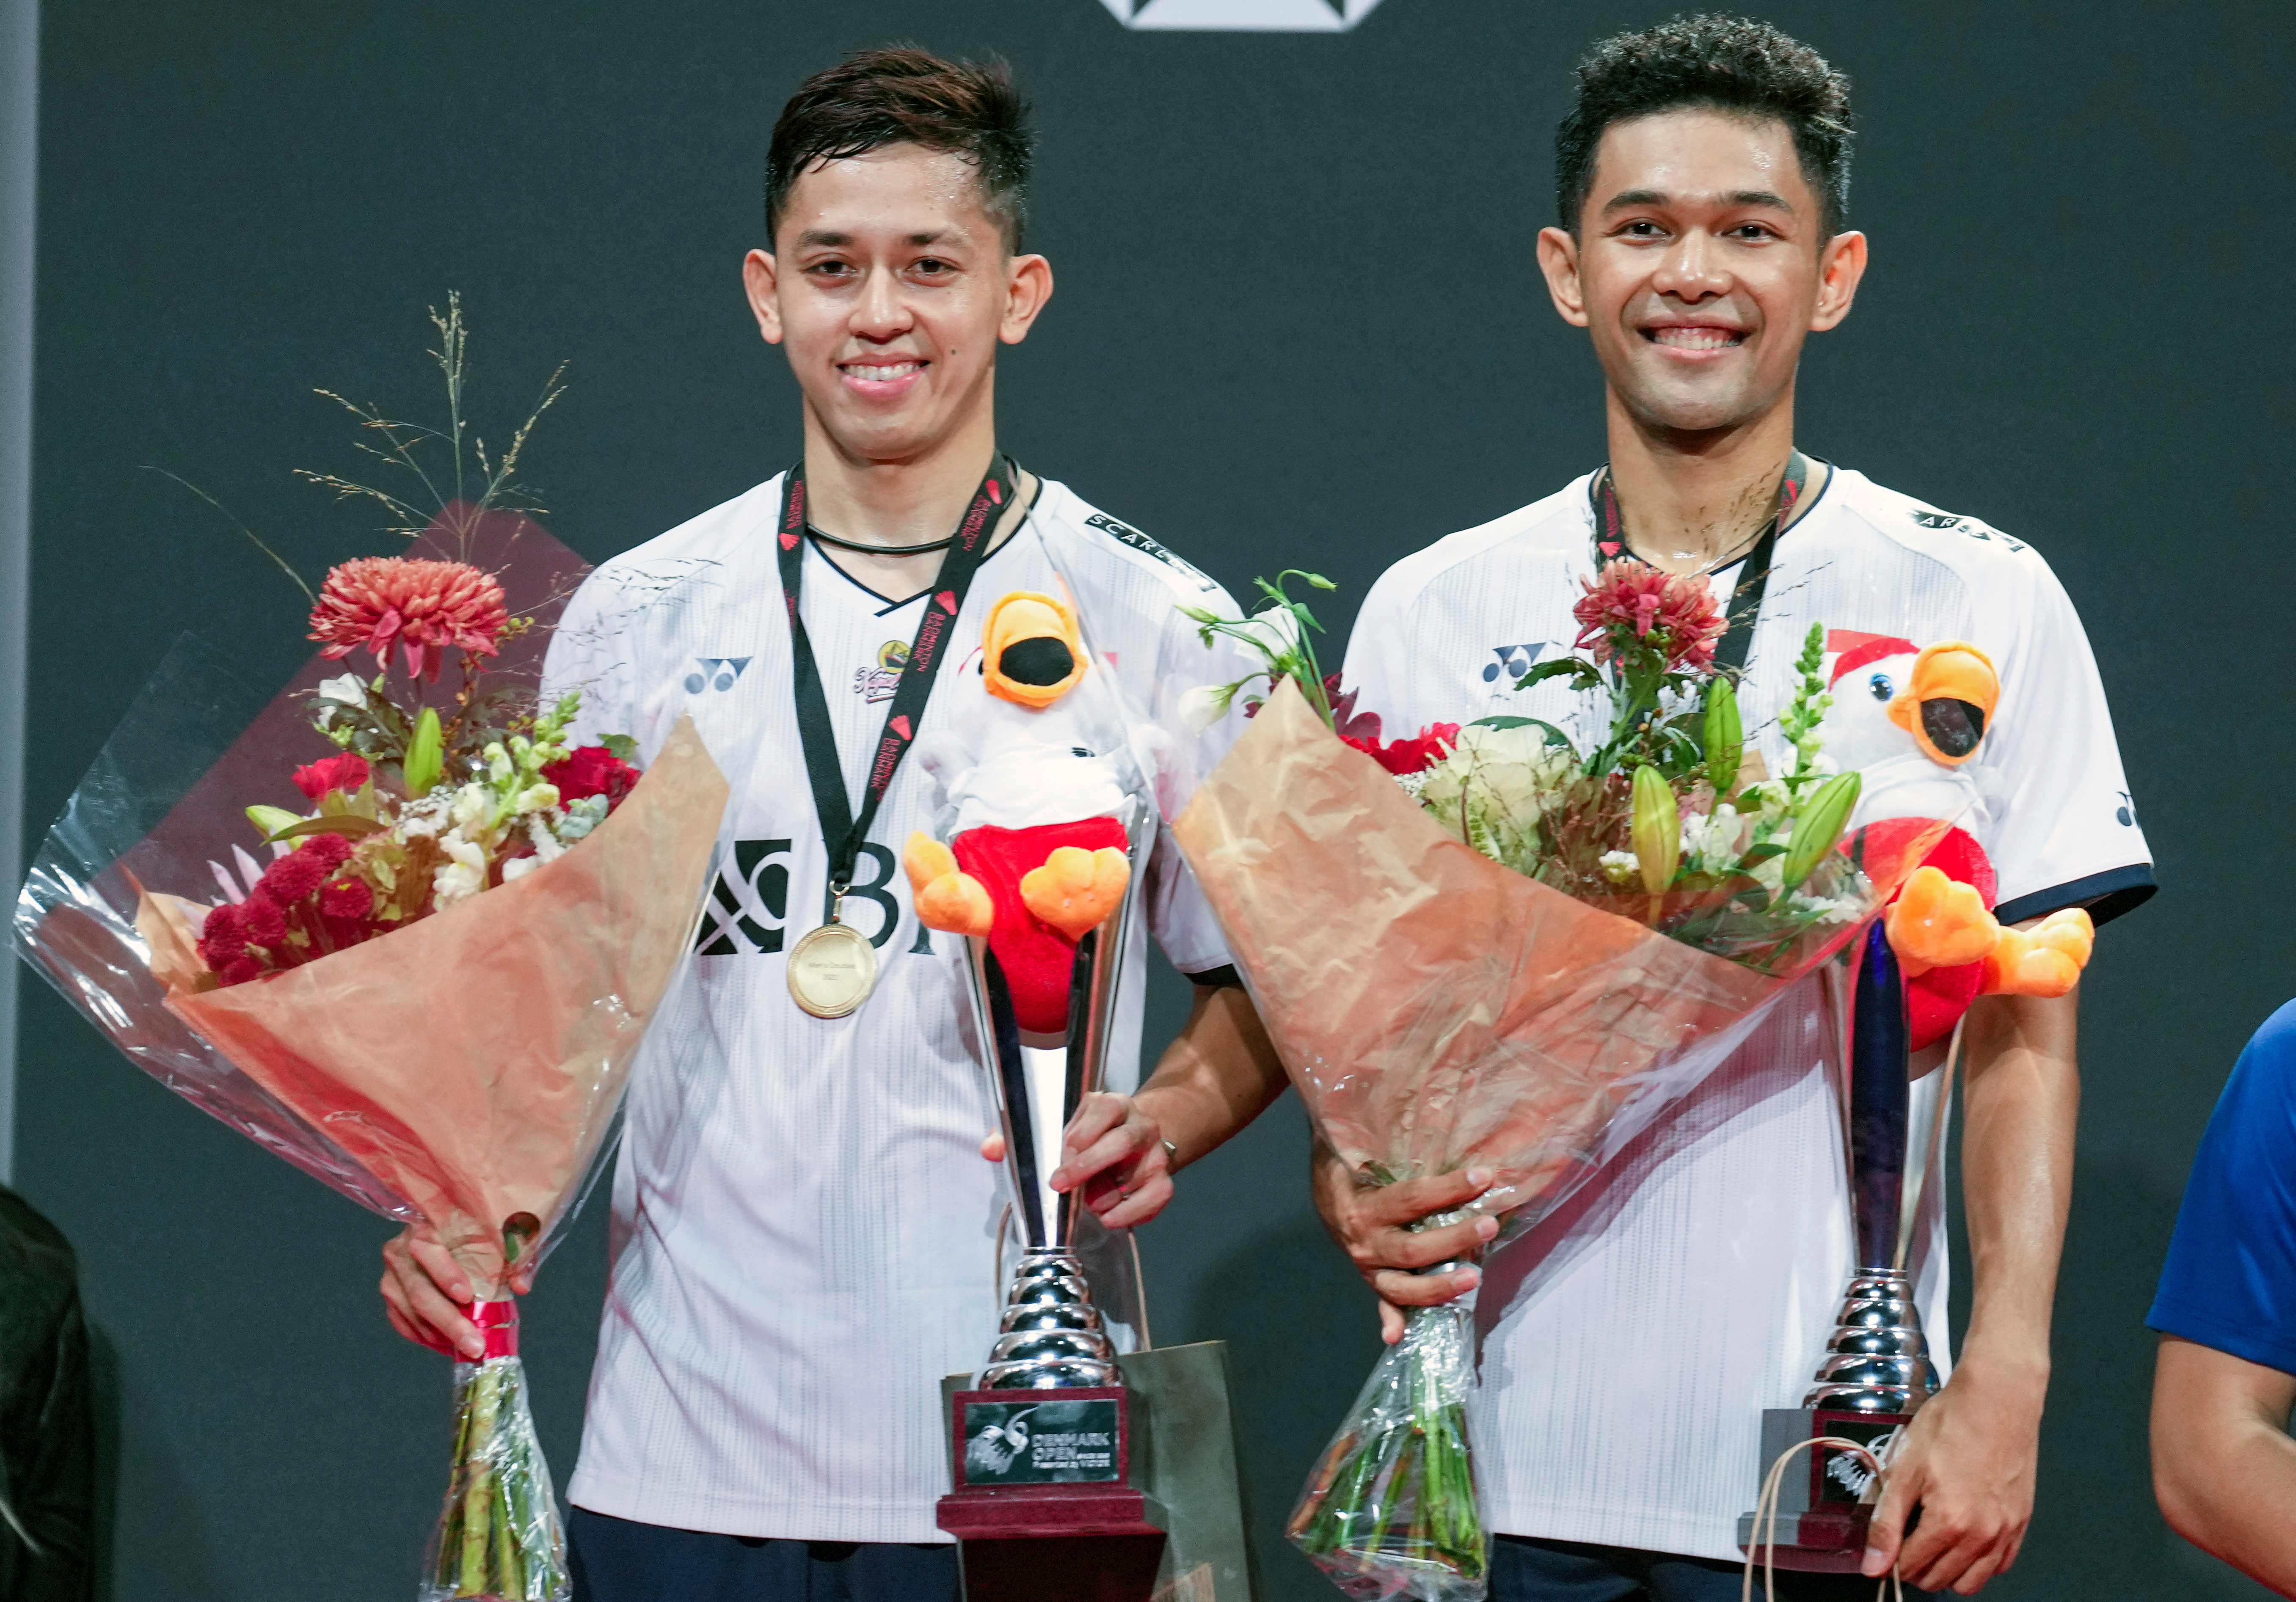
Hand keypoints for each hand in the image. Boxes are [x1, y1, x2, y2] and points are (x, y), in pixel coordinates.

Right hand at [379, 1225, 528, 1360]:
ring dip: (441, 1336)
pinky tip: (450, 1344)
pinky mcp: (391, 1297)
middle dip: (450, 1323)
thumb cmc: (472, 1231)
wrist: (442, 1232)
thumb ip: (513, 1252)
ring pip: (412, 1315)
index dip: (447, 1275)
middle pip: (421, 1293)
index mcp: (425, 1227)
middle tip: (475, 1345)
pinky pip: (404, 1324)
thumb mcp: (495, 1231)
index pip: (430, 1253)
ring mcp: (391, 1277)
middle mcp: (400, 1252)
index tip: (467, 1297)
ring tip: (469, 1348)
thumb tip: (521, 1285)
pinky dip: (428, 1337)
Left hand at [977, 1093, 1175, 1228]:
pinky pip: (1158, 1195)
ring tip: (1089, 1205)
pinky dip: (1134, 1212)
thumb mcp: (1054, 1129)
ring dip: (1110, 1195)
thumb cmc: (1086, 1137)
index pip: (1103, 1108)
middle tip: (1060, 1184)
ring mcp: (1154, 1152)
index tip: (1063, 1151)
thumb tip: (989, 1150)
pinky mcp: (1163, 1177)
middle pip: (1122, 1141)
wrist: (1133, 1141)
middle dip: (1089, 1165)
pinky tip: (1111, 1219)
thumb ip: (1017, 1138)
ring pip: (1141, 1172)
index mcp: (1110, 1104)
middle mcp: (1138, 1124)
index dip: (1082, 1131)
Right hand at [1311, 1153, 1496, 1344]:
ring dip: (1438, 1287)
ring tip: (1473, 1278)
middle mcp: (1364, 1242)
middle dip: (1453, 1239)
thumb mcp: (1361, 1148)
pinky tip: (1396, 1336)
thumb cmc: (1352, 1162)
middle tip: (1489, 1225)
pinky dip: (1391, 1320)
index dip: (1448, 1188)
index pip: (1411, 1199)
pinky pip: (1383, 1303)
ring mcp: (1368, 1266)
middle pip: (1412, 1250)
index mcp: (1362, 1208)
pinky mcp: (1373, 1279)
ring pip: (1403, 1287)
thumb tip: (1421, 1111)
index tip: (1483, 1176)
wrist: (1325, 1188)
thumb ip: (1387, 1141)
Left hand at [1862, 1353, 2043, 1592]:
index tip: (1885, 1548)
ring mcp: (2005, 1531)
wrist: (1995, 1400)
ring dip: (1946, 1571)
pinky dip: (1979, 1563)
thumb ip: (1886, 1522)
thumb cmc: (1951, 1425)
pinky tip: (1962, 1540)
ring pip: (1972, 1582)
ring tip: (1931, 1542)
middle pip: (1940, 1579)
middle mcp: (1982, 1535)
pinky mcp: (2021, 1523)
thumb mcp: (1903, 1469)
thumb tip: (1874, 1564)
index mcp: (1949, 1522)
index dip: (1891, 1561)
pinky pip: (2000, 1565)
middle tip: (1904, 1541)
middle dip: (1915, 1567)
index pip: (1912, 1568)